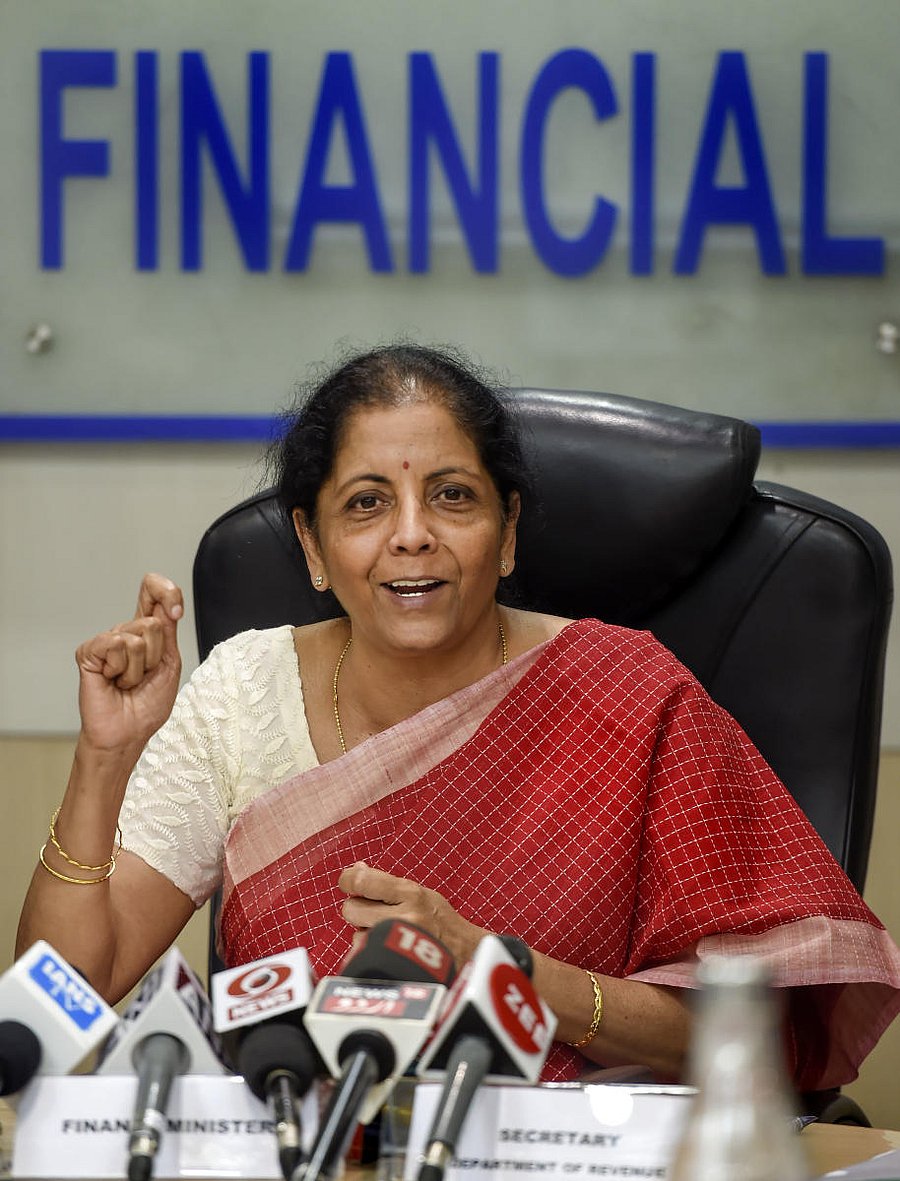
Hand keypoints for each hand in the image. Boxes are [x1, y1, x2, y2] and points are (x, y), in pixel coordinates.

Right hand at [75, 573, 183, 751]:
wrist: (128, 732)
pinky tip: (112, 680)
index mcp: (147, 633)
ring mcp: (106, 642)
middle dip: (156, 656)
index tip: (176, 611)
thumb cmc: (147, 704)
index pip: (153, 592)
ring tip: (128, 682)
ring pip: (136, 637)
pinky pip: (114, 645)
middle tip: (144, 676)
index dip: (167, 591)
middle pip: (152, 622)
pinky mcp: (89, 652)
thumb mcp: (169, 664)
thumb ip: (167, 633)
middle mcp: (125, 633)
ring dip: (139, 668)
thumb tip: (169, 604)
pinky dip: (121, 669)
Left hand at [337, 861, 486, 968]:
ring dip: (365, 934)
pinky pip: (365, 955)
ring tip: (387, 934)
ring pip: (356, 934)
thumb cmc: (441, 921)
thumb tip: (357, 869)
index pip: (361, 880)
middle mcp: (404, 916)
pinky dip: (371, 952)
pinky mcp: (395, 964)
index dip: (348, 881)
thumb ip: (388, 884)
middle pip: (351, 909)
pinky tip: (389, 950)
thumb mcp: (421, 894)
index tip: (349, 883)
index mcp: (411, 892)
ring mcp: (399, 943)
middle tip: (372, 913)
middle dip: (357, 911)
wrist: (467, 954)